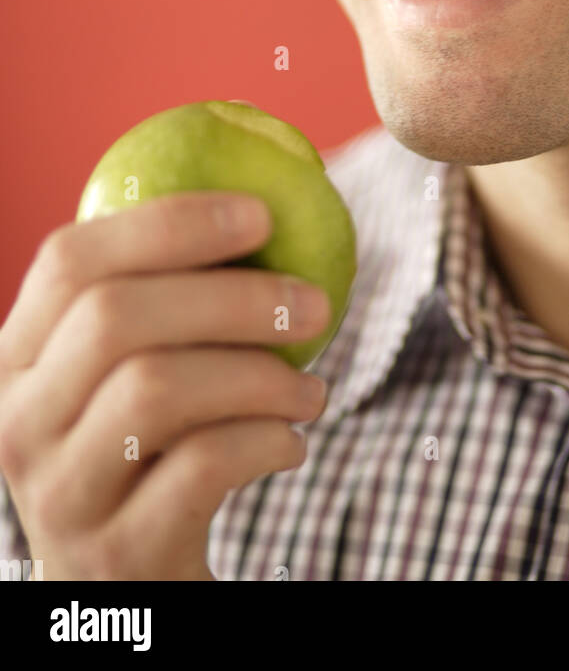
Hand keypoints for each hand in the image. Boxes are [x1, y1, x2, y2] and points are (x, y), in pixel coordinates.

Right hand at [0, 192, 330, 579]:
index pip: (69, 260)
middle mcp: (16, 421)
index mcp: (15, 358)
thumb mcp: (131, 376)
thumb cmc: (149, 454)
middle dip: (233, 297)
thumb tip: (269, 200)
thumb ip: (167, 298)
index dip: (168, 223)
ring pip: (156, 389)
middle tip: (317, 303)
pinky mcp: (113, 552)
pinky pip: (199, 468)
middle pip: (116, 316)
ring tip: (313, 390)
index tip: (263, 213)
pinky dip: (266, 441)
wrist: (132, 590)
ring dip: (261, 376)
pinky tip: (291, 444)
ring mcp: (56, 492)